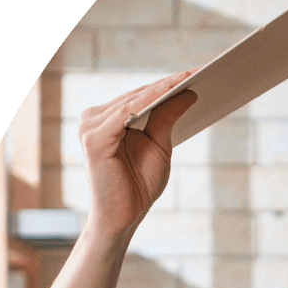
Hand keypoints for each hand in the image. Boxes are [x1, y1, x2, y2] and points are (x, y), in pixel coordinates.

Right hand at [77, 70, 196, 240]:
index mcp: (107, 119)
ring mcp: (89, 126)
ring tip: (189, 77)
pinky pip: (126, 112)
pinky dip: (149, 101)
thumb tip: (189, 92)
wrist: (122, 218)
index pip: (140, 96)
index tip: (195, 72)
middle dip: (168, 82)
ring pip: (133, 100)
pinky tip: (169, 91)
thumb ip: (167, 118)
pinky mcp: (94, 138)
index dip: (168, 83)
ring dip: (162, 87)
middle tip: (198, 70)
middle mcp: (93, 118)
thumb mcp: (160, 147)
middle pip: (137, 95)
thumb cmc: (139, 185)